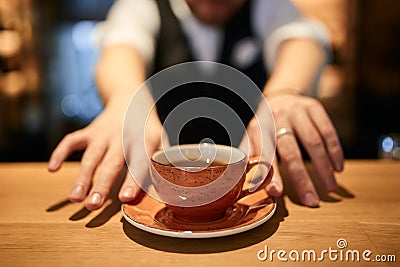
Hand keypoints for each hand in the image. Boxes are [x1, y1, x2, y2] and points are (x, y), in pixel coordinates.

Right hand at [48, 94, 163, 209]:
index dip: (133, 181)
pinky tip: (53, 169)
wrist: (131, 99)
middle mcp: (123, 136)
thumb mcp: (162, 141)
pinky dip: (60, 152)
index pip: (139, 163)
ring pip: (90, 156)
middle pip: (111, 163)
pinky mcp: (89, 131)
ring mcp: (104, 133)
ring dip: (82, 177)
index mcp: (145, 141)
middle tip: (93, 206)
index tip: (125, 198)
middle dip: (102, 184)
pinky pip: (72, 141)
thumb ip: (163, 163)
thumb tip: (167, 190)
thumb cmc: (148, 129)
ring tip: (75, 199)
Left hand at [242, 93, 343, 206]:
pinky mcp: (314, 107)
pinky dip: (335, 151)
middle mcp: (276, 116)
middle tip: (311, 201)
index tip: (276, 193)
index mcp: (258, 127)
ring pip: (313, 142)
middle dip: (301, 179)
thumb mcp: (252, 137)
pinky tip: (338, 168)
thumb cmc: (265, 126)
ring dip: (323, 168)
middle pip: (291, 151)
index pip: (264, 154)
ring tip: (330, 188)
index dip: (270, 175)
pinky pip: (327, 131)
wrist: (280, 96)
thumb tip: (238, 181)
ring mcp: (297, 110)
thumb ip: (249, 157)